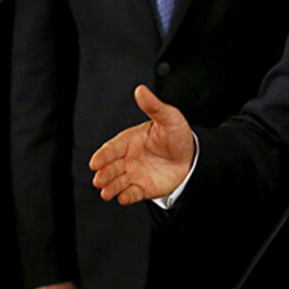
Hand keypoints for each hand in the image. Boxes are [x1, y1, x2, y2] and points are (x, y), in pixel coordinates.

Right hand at [89, 85, 194, 204]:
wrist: (192, 156)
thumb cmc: (177, 135)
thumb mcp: (168, 117)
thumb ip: (153, 106)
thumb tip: (141, 90)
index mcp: (130, 141)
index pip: (112, 148)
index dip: (103, 156)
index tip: (95, 162)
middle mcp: (128, 158)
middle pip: (111, 167)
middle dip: (104, 174)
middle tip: (98, 180)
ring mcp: (134, 174)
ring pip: (117, 182)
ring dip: (111, 187)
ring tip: (106, 192)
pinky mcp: (142, 188)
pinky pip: (132, 194)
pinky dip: (126, 196)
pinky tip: (123, 197)